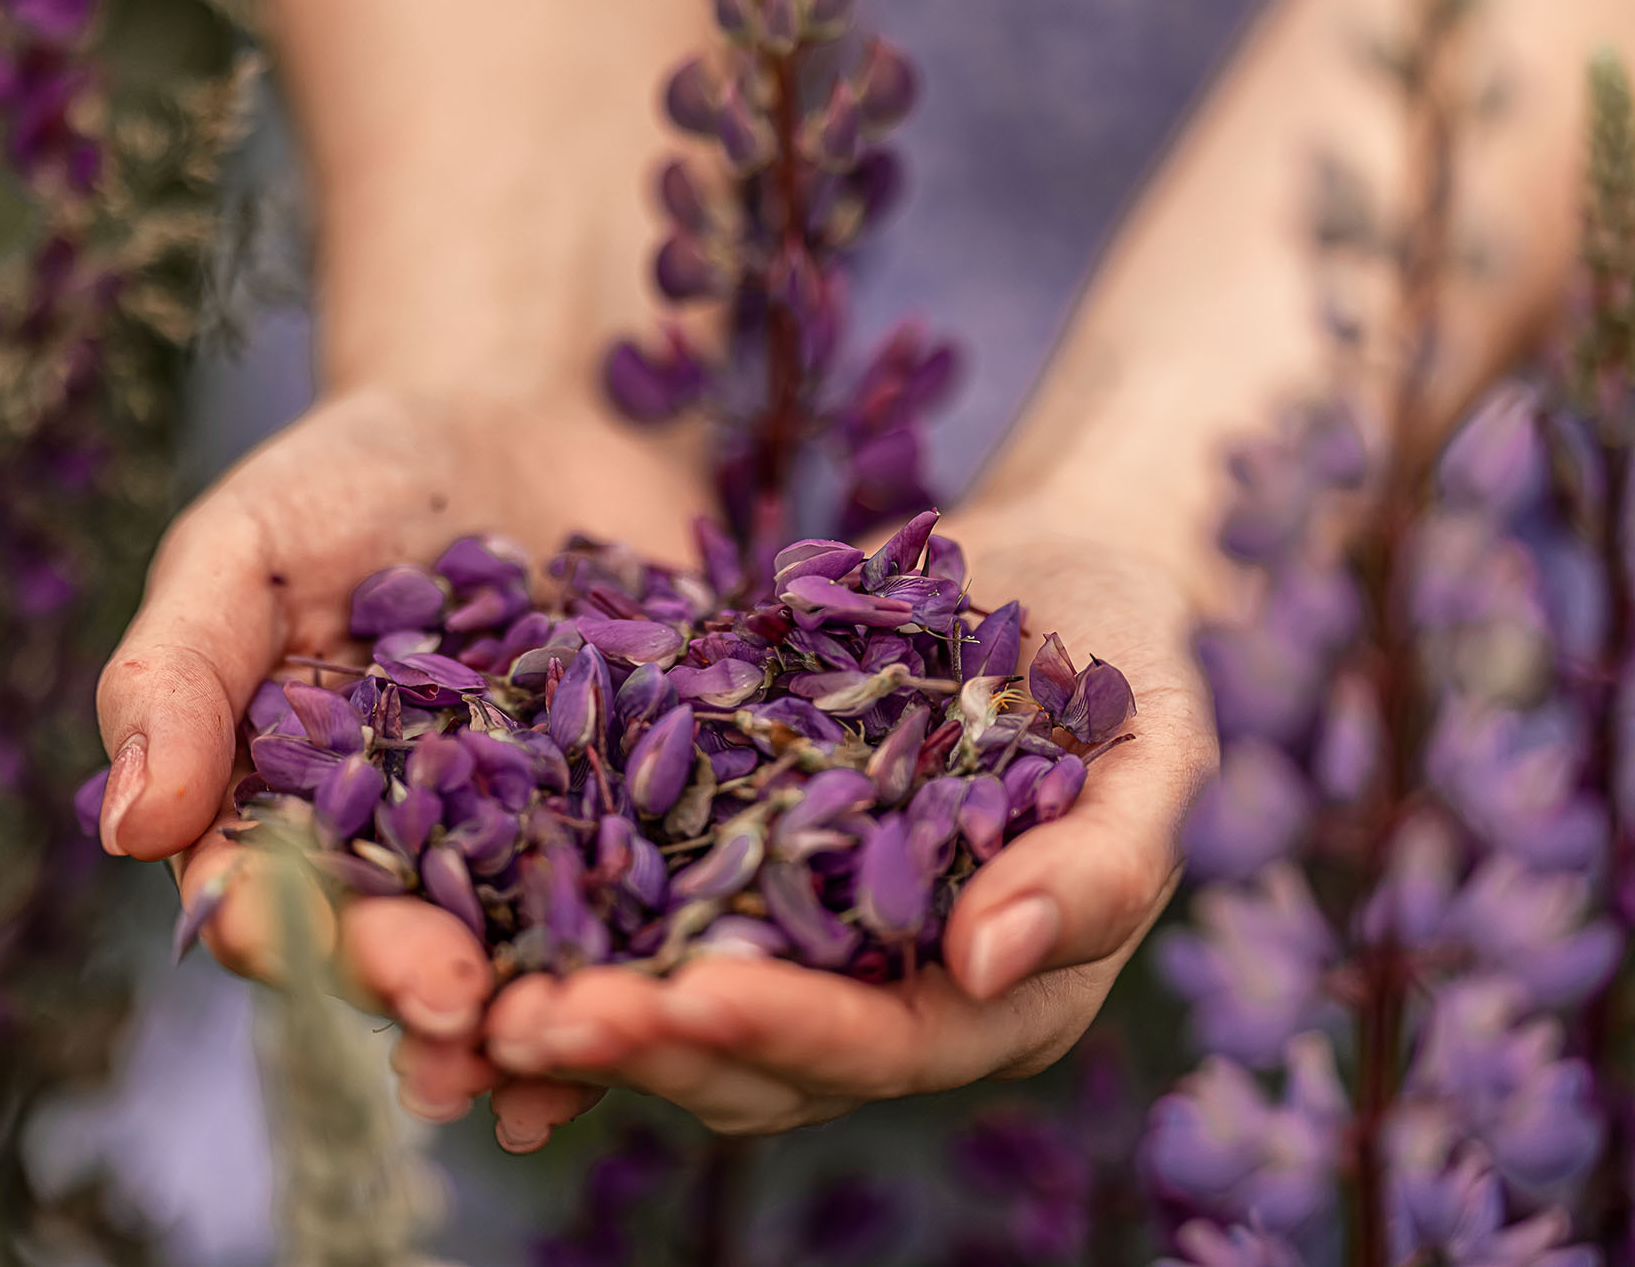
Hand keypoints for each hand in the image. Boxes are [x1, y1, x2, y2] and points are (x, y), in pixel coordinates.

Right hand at [91, 383, 705, 1128]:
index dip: (316, 946)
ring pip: (528, 951)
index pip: (278, 905)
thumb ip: (176, 671)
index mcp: (287, 812)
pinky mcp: (644, 806)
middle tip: (471, 1020)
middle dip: (434, 994)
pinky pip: (656, 890)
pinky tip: (694, 986)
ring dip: (549, 1012)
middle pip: (408, 947)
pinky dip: (668, 942)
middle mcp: (407, 850)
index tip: (348, 958)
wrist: (527, 399)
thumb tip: (129, 829)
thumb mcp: (245, 544)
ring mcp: (528, 836)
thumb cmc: (355, 468)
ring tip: (576, 1043)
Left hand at [472, 510, 1216, 1141]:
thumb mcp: (1153, 750)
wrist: (1058, 575)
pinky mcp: (744, 870)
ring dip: (589, 1015)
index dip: (784, 1028)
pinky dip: (573, 936)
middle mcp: (895, 996)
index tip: (684, 997)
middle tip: (534, 1022)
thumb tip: (986, 960)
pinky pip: (650, 923)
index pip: (882, 1042)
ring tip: (481, 1003)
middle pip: (762, 1060)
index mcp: (999, 996)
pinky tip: (481, 923)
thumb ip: (1096, 865)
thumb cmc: (1131, 656)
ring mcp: (812, 942)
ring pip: (688, 1016)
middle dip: (650, 1045)